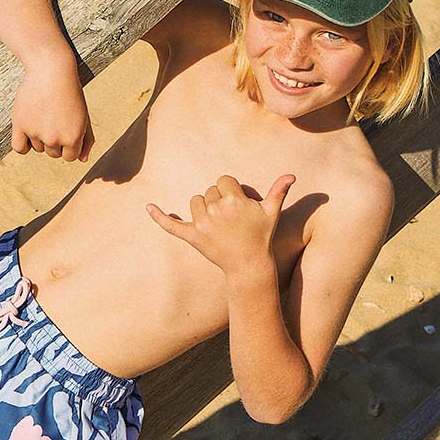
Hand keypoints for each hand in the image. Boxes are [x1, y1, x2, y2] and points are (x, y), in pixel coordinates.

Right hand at [11, 56, 93, 162]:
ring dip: (40, 136)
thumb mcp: (84, 116)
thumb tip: (82, 160)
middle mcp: (54, 138)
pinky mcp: (20, 124)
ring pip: (38, 148)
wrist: (51, 69)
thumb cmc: (70, 92)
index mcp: (73, 138)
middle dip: (55, 140)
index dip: (69, 143)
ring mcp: (36, 132)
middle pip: (53, 153)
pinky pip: (19, 148)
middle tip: (55, 117)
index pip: (69, 157)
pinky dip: (24, 145)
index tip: (67, 127)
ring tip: (44, 114)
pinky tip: (28, 131)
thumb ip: (86, 140)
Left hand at [145, 173, 295, 274]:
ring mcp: (202, 223)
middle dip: (218, 200)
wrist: (249, 264)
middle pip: (209, 190)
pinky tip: (147, 206)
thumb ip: (279, 192)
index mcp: (234, 200)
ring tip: (218, 223)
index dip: (230, 190)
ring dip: (204, 208)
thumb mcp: (272, 213)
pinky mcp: (192, 236)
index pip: (223, 180)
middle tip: (230, 218)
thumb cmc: (261, 236)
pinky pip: (172, 225)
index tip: (238, 203)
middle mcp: (216, 210)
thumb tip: (292, 174)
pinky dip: (158, 217)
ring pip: (195, 201)